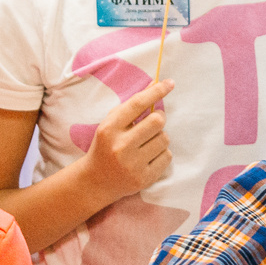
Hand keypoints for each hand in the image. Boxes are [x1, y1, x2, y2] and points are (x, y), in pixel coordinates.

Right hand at [76, 81, 172, 202]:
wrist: (96, 181)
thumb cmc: (106, 146)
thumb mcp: (110, 124)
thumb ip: (131, 106)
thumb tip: (155, 84)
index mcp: (109, 128)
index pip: (137, 104)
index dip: (156, 91)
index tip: (169, 83)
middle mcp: (120, 146)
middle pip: (157, 121)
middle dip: (160, 118)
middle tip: (154, 122)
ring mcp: (133, 164)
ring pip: (164, 139)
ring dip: (160, 137)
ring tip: (147, 143)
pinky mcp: (144, 178)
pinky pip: (167, 156)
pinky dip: (162, 154)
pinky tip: (149, 157)